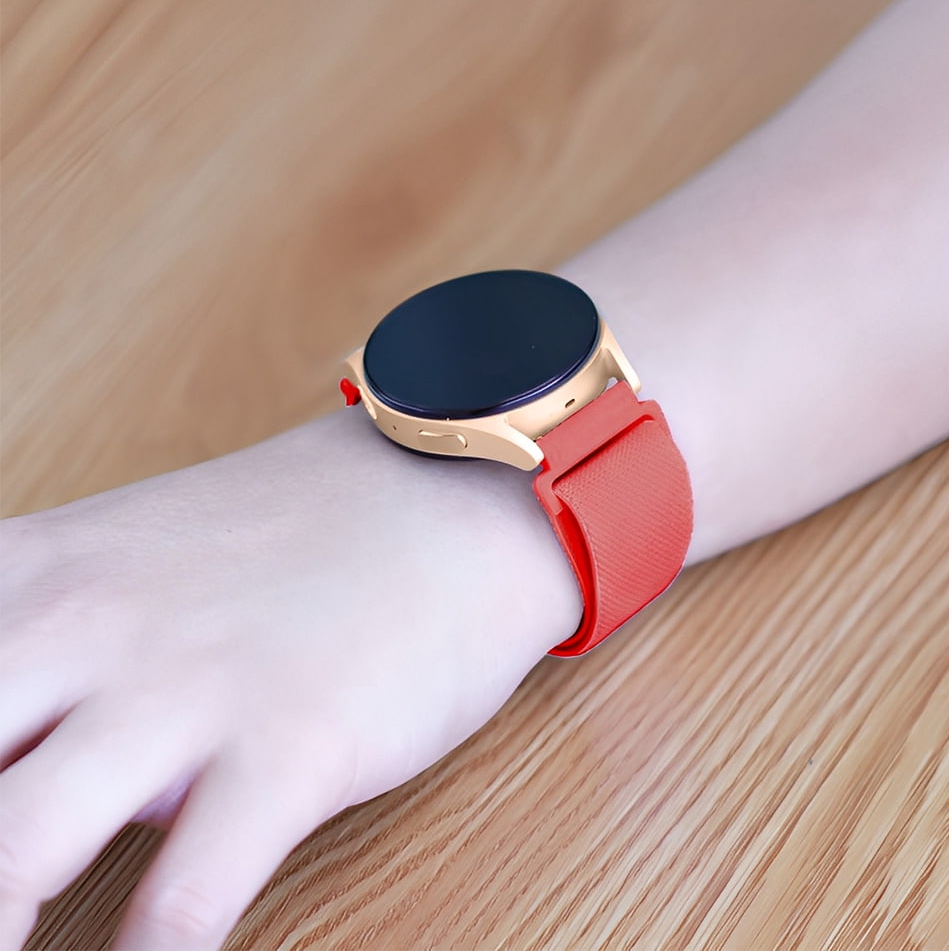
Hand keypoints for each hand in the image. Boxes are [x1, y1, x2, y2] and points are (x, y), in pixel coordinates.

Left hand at [0, 409, 578, 949]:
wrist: (446, 501)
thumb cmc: (296, 535)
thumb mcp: (126, 557)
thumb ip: (36, 654)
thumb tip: (10, 762)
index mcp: (31, 575)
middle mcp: (84, 628)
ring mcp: (187, 689)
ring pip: (11, 858)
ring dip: (0, 933)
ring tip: (23, 950)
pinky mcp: (290, 747)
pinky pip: (181, 904)